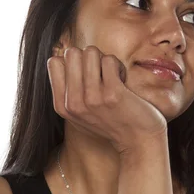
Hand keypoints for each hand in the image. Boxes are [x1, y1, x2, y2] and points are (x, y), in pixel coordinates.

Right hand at [47, 45, 167, 153]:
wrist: (139, 142)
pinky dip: (119, 66)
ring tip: (113, 77)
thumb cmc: (113, 123)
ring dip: (105, 60)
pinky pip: (109, 60)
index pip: (54, 62)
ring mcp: (92, 98)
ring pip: (90, 52)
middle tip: (102, 74)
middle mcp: (73, 103)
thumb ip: (68, 92)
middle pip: (72, 53)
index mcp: (62, 106)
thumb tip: (59, 58)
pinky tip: (123, 82)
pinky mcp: (113, 94)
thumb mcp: (80, 114)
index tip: (86, 76)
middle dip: (90, 57)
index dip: (74, 62)